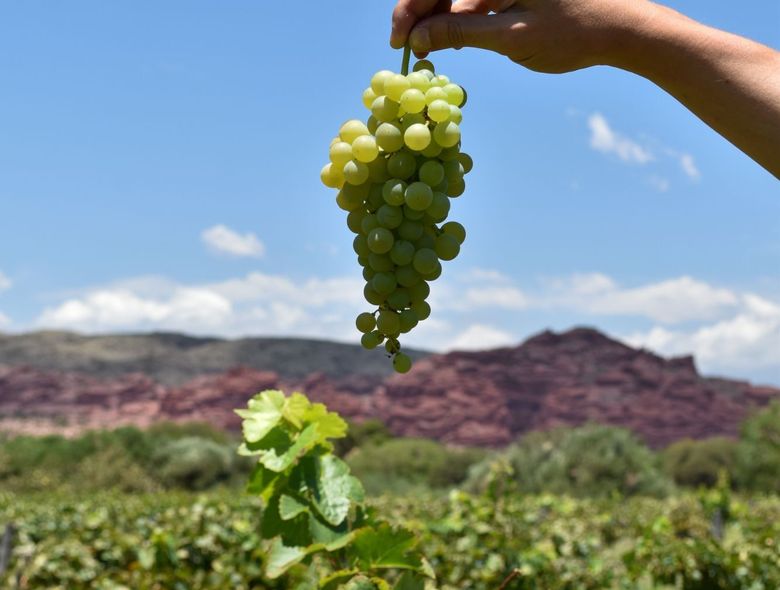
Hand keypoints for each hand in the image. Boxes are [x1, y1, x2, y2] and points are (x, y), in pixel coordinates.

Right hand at [390, 0, 657, 72]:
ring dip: (438, 18)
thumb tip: (418, 38)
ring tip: (427, 52)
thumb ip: (461, 31)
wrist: (625, 29)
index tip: (399, 42)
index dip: (411, 9)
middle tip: (407, 50)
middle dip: (420, 14)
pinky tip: (450, 41)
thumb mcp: (512, 36)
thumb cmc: (574, 32)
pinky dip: (460, 18)